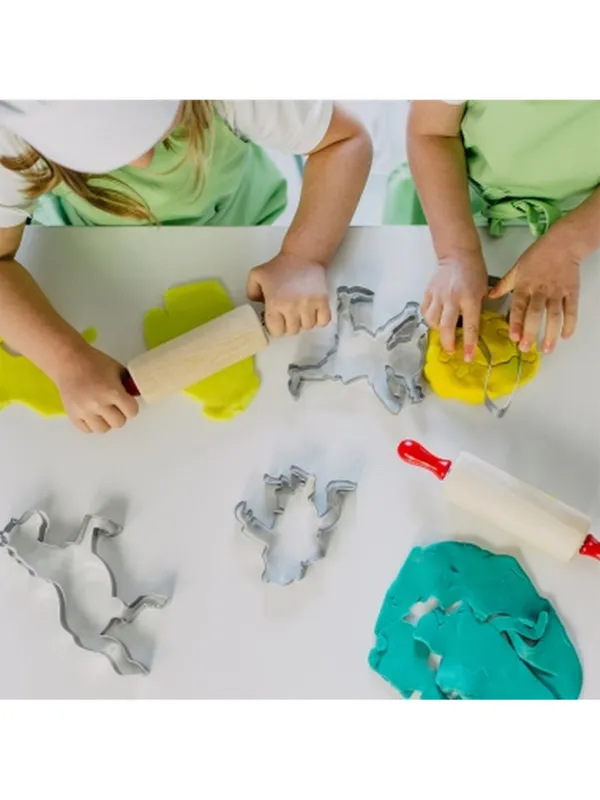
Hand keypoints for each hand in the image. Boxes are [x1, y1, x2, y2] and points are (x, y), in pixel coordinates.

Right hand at [52, 345, 138, 432]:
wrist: (68, 360)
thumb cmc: (94, 362)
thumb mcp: (117, 369)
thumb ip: (129, 384)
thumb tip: (136, 396)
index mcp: (112, 392)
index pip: (132, 412)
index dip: (131, 407)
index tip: (127, 402)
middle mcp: (98, 404)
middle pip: (118, 423)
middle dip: (119, 414)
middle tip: (114, 405)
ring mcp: (84, 411)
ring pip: (103, 429)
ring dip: (105, 421)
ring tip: (102, 410)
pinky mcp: (72, 415)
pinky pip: (87, 430)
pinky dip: (91, 424)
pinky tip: (91, 413)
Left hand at [246, 253, 330, 335]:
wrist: (303, 255)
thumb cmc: (280, 266)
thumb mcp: (256, 275)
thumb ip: (251, 293)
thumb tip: (257, 307)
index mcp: (275, 303)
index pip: (276, 331)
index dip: (275, 327)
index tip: (276, 320)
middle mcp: (292, 307)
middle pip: (292, 331)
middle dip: (289, 324)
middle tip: (288, 314)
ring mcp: (309, 305)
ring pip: (307, 327)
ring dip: (304, 322)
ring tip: (301, 311)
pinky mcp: (323, 301)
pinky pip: (323, 321)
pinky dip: (319, 320)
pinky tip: (313, 312)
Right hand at [421, 250, 488, 360]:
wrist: (458, 255)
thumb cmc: (475, 273)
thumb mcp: (482, 291)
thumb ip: (476, 309)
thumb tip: (471, 328)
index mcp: (469, 298)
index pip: (470, 326)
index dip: (468, 344)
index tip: (467, 357)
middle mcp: (452, 298)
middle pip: (446, 327)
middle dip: (448, 342)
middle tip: (451, 349)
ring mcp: (438, 295)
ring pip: (432, 320)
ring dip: (438, 329)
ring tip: (443, 331)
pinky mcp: (428, 292)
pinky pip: (425, 310)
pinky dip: (429, 317)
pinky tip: (435, 318)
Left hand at [489, 234, 579, 353]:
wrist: (562, 244)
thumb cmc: (537, 256)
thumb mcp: (516, 268)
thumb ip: (504, 285)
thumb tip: (489, 296)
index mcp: (524, 286)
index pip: (518, 307)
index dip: (516, 322)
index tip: (513, 337)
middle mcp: (540, 290)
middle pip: (535, 314)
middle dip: (530, 332)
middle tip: (526, 348)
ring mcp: (557, 292)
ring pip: (554, 315)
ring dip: (551, 334)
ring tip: (547, 349)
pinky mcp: (571, 292)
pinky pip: (571, 310)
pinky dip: (570, 324)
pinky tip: (565, 336)